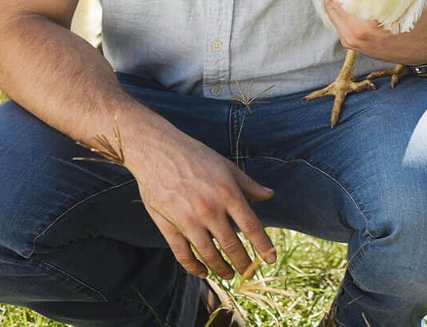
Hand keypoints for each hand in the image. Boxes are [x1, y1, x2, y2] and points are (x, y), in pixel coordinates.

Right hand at [120, 120, 277, 278]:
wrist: (156, 151)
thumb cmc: (195, 156)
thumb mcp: (227, 166)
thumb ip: (249, 185)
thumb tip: (270, 195)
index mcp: (228, 193)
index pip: (252, 227)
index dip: (263, 247)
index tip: (271, 260)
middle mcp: (209, 210)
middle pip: (232, 246)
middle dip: (244, 264)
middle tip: (250, 272)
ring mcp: (187, 220)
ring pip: (209, 255)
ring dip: (221, 269)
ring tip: (229, 276)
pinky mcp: (168, 226)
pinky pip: (183, 254)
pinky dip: (194, 267)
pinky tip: (203, 273)